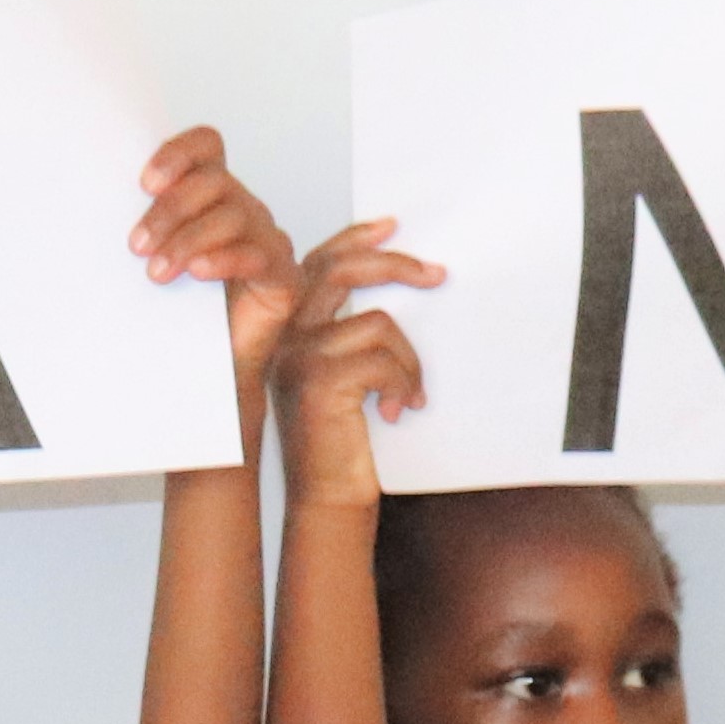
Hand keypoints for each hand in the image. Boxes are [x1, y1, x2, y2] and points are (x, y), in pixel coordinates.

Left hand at [132, 127, 302, 394]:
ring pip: (234, 216)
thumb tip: (86, 206)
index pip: (205, 146)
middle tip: (137, 245)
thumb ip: (139, 228)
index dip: (178, 154)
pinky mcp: (284, 277)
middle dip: (170, 211)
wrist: (205, 371)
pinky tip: (198, 273)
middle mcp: (244, 208)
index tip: (145, 183)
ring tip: (157, 272)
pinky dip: (225, 259)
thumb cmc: (176, 313)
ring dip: (188, 240)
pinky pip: (259, 255)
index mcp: (212, 194)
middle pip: (215, 182)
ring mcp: (268, 241)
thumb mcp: (150, 259)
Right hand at [270, 219, 442, 506]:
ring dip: (408, 361)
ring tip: (408, 394)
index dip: (356, 239)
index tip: (393, 227)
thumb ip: (355, 333)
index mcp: (291, 328)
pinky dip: (403, 383)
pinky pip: (382, 359)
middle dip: (396, 265)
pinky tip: (398, 411)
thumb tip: (407, 283)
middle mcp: (286, 336)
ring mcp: (298, 356)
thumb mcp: (348, 377)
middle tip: (437, 275)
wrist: (328, 497)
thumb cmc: (343, 439)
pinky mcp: (318, 381)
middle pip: (342, 271)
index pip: (319, 262)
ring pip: (377, 323)